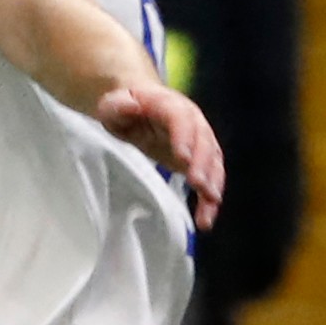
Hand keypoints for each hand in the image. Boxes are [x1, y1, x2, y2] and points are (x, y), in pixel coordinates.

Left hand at [91, 77, 222, 227]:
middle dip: (202, 163)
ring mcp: (199, 140)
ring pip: (213, 161)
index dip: (184, 136)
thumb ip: (119, 106)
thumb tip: (132, 106)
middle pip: (203, 140)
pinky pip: (210, 179)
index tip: (182, 157)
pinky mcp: (199, 160)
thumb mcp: (112, 105)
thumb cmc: (123, 108)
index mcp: (169, 105)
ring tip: (209, 205)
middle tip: (198, 184)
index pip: (181, 118)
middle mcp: (191, 120)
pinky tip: (206, 219)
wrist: (137, 107)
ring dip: (213, 183)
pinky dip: (209, 199)